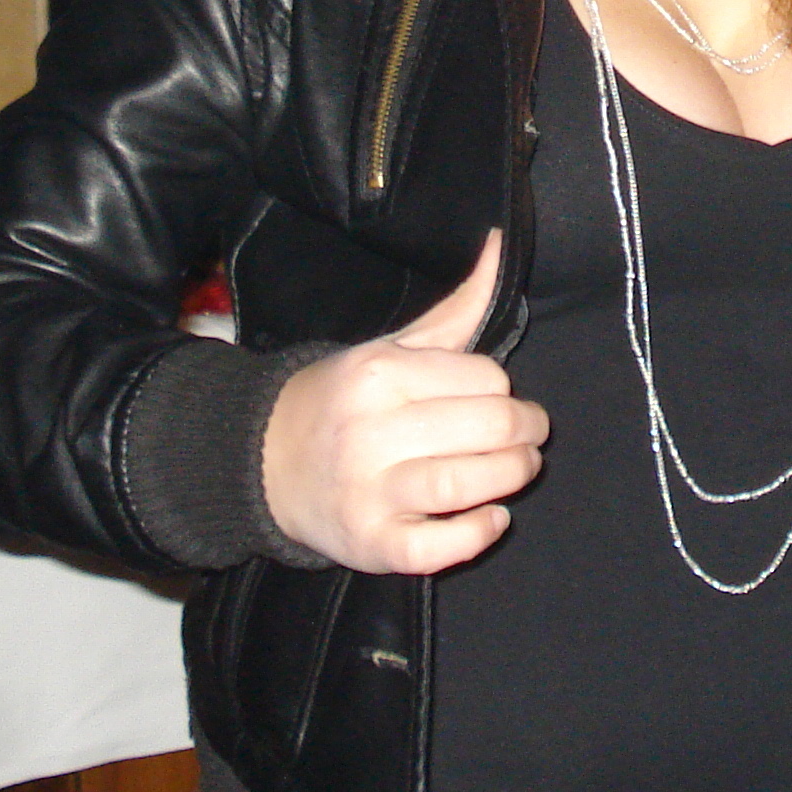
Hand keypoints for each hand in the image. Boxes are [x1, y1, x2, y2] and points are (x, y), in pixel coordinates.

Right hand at [262, 232, 547, 573]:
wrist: (264, 462)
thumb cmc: (344, 400)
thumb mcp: (394, 347)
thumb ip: (457, 307)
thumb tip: (503, 244)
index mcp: (379, 373)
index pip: (486, 379)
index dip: (504, 390)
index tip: (497, 398)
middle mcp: (371, 431)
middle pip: (488, 427)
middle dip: (525, 431)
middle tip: (527, 434)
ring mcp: (369, 492)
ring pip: (468, 484)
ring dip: (513, 476)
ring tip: (518, 468)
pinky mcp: (371, 545)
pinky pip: (440, 548)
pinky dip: (478, 533)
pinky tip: (490, 516)